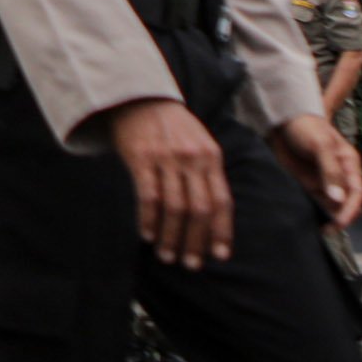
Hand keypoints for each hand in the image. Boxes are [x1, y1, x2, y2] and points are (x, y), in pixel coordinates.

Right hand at [104, 97, 229, 266]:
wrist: (140, 97)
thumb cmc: (172, 128)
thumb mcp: (200, 144)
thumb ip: (207, 175)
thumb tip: (213, 217)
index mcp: (211, 157)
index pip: (222, 201)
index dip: (222, 231)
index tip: (220, 256)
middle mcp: (192, 159)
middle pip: (200, 209)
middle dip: (196, 241)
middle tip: (190, 264)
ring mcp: (167, 158)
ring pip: (174, 207)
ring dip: (171, 237)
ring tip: (167, 256)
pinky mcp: (142, 157)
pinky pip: (149, 196)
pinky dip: (149, 219)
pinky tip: (147, 234)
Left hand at [270, 112, 361, 228]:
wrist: (282, 122)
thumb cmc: (306, 127)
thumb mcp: (321, 146)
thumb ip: (330, 171)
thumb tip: (338, 199)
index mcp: (349, 163)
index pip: (357, 192)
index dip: (351, 209)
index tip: (341, 222)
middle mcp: (340, 175)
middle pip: (347, 203)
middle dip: (342, 218)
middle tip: (329, 230)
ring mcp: (325, 182)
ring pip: (333, 207)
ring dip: (329, 219)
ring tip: (321, 231)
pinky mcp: (310, 186)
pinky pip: (317, 204)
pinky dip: (317, 214)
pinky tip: (311, 222)